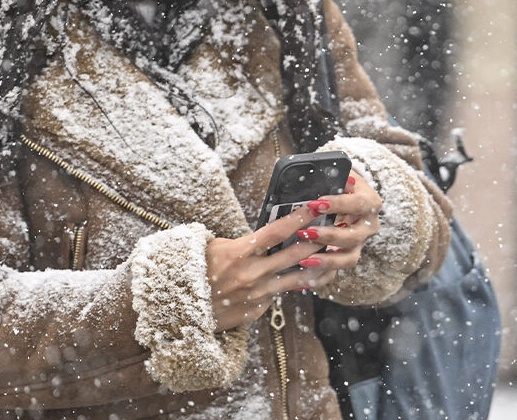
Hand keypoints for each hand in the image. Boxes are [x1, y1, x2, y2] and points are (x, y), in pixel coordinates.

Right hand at [206, 205, 338, 331]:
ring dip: (318, 266)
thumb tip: (269, 234)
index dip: (298, 218)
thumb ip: (244, 242)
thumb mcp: (215, 247)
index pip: (276, 231)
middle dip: (318, 240)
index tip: (314, 207)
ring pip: (297, 278)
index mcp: (239, 253)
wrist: (181, 309)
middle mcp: (252, 274)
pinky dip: (293, 284)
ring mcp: (257, 294)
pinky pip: (280, 293)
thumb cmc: (196, 270)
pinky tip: (308, 276)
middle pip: (295, 254)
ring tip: (334, 256)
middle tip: (335, 229)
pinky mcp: (258, 309)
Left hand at [292, 166, 380, 276]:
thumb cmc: (338, 184)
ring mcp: (360, 243)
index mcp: (370, 202)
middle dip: (330, 235)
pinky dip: (322, 273)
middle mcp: (370, 225)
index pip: (359, 204)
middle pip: (355, 235)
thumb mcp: (337, 176)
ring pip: (350, 258)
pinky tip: (305, 271)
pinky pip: (339, 271)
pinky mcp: (348, 256)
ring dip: (328, 260)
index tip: (315, 203)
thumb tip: (312, 173)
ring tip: (306, 260)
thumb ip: (329, 176)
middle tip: (306, 233)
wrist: (347, 198)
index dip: (338, 205)